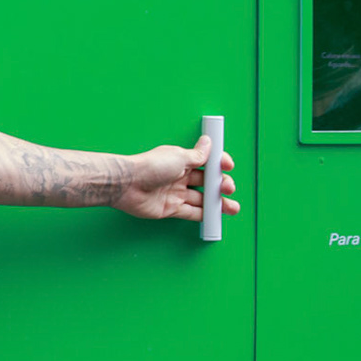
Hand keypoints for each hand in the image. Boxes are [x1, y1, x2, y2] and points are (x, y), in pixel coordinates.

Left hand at [113, 135, 238, 220]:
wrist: (128, 184)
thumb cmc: (150, 166)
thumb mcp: (179, 157)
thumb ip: (197, 155)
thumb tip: (209, 143)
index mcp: (182, 161)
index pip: (205, 162)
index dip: (218, 165)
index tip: (228, 166)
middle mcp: (179, 177)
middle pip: (206, 182)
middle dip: (220, 186)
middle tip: (228, 188)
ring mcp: (175, 194)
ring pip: (201, 200)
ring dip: (217, 204)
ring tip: (232, 208)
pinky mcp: (170, 209)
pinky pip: (191, 213)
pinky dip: (204, 215)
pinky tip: (215, 217)